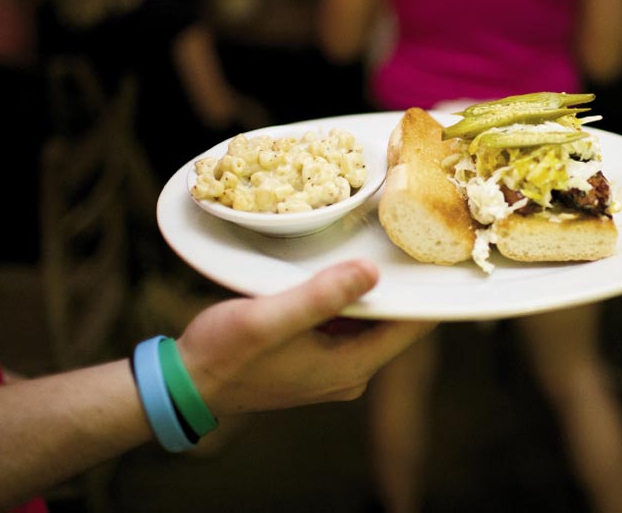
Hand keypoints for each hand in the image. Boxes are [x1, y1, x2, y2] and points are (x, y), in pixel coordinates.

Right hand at [176, 259, 436, 413]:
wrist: (188, 383)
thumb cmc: (225, 354)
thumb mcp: (270, 318)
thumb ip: (322, 296)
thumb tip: (372, 273)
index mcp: (351, 366)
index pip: (413, 328)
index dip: (427, 291)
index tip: (433, 252)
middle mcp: (350, 372)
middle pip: (395, 323)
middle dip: (399, 285)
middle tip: (403, 237)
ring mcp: (334, 368)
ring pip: (370, 322)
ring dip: (372, 290)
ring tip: (377, 244)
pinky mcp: (317, 359)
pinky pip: (348, 325)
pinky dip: (349, 299)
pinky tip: (339, 271)